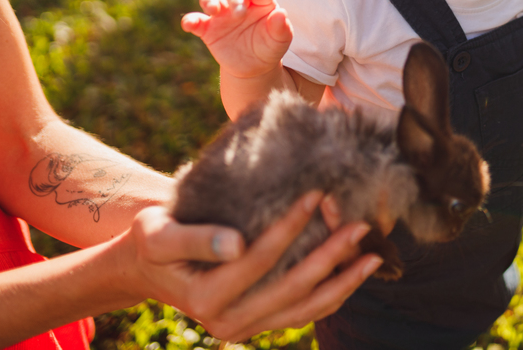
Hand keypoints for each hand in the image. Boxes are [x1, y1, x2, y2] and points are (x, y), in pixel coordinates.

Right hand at [123, 192, 381, 340]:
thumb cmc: (155, 237)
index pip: (259, 260)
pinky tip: (355, 272)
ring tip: (373, 256)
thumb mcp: (159, 232)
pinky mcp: (260, 324)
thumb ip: (197, 239)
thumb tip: (237, 245)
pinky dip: (333, 294)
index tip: (316, 194)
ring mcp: (246, 328)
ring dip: (342, 282)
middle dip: (330, 256)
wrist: (149, 265)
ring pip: (305, 309)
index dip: (290, 227)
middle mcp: (228, 323)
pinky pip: (303, 313)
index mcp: (205, 299)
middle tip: (360, 226)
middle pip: (291, 289)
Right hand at [181, 0, 292, 79]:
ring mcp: (222, 16)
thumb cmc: (270, 48)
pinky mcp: (208, 29)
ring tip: (213, 9)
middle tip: (239, 14)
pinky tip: (189, 24)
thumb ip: (282, 28)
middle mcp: (240, 5)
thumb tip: (281, 13)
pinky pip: (195, 21)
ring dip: (210, 1)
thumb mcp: (280, 41)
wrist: (254, 67)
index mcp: (260, 3)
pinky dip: (190, 20)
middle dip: (236, 0)